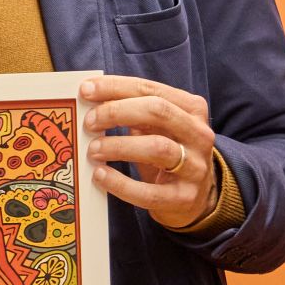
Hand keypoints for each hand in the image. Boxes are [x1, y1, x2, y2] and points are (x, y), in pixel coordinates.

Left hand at [81, 75, 217, 228]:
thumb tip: (90, 98)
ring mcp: (195, 167)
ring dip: (118, 146)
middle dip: (117, 112)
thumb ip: (132, 112)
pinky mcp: (184, 197)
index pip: (151, 89)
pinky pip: (149, 192)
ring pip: (157, 148)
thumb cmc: (166, 153)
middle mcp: (199, 134)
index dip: (116, 87)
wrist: (195, 196)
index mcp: (192, 109)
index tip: (86, 90)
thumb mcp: (156, 127)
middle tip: (89, 122)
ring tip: (92, 150)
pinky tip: (100, 175)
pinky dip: (120, 183)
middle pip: (158, 111)